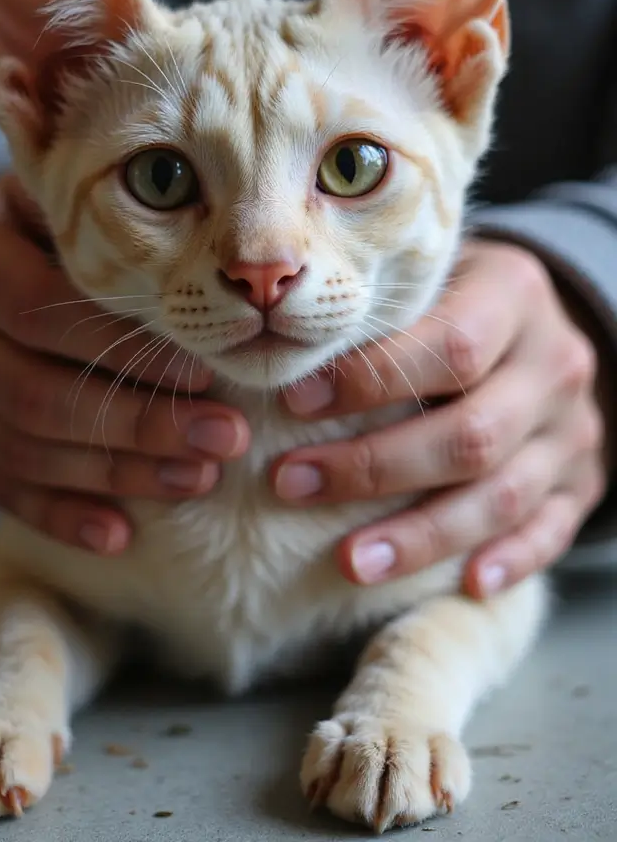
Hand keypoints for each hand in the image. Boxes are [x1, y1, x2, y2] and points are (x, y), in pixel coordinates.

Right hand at [0, 175, 248, 552]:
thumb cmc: (60, 230)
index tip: (206, 371)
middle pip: (36, 392)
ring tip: (199, 477)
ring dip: (117, 473)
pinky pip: (1, 491)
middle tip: (226, 437)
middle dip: (139, 421)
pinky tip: (121, 534)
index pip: (43, 311)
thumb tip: (228, 270)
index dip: (127, 349)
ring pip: (24, 450)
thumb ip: (120, 230)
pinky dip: (61, 516)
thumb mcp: (77, 207)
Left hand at [274, 240, 608, 597]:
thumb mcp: (430, 276)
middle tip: (292, 484)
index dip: (370, 379)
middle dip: (374, 468)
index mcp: (514, 295)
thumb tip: (280, 352)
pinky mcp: (581, 482)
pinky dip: (511, 561)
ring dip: (422, 536)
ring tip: (350, 561)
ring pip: (503, 497)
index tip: (295, 404)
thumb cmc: (458, 300)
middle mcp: (553, 365)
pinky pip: (553, 531)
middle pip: (471, 434)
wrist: (545, 328)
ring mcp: (572, 431)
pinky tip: (465, 584)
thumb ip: (380, 306)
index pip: (450, 346)